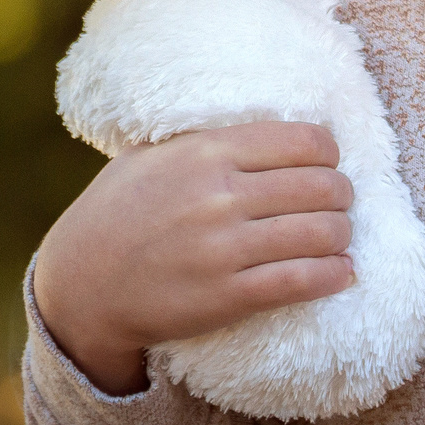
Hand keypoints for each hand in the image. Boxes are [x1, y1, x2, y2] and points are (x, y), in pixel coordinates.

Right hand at [31, 121, 355, 394]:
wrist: (81, 285)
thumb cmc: (117, 212)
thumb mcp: (152, 156)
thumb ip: (207, 141)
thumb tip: (266, 129)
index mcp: (207, 152)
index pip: (303, 141)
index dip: (328, 153)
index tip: (327, 163)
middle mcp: (220, 195)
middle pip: (321, 186)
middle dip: (341, 194)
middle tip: (339, 202)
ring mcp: (225, 248)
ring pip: (321, 233)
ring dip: (341, 235)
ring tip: (339, 237)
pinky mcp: (228, 296)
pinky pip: (301, 280)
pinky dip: (333, 276)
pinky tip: (343, 273)